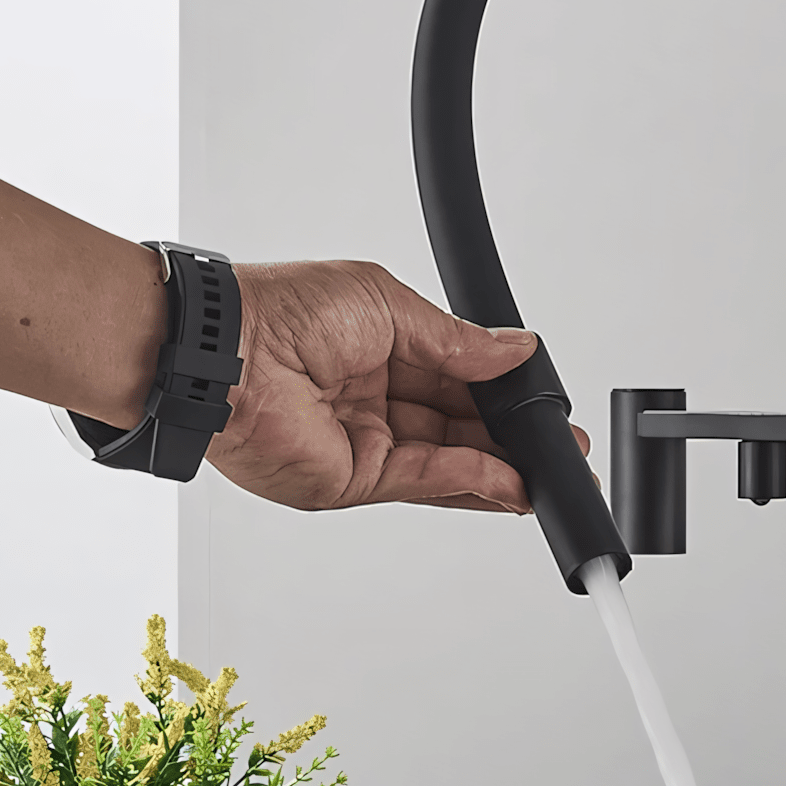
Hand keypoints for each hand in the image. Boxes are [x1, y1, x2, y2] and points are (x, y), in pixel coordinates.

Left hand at [206, 260, 582, 512]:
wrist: (225, 351)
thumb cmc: (282, 309)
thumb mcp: (390, 304)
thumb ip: (458, 340)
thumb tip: (515, 349)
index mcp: (377, 347)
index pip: (456, 377)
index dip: (502, 392)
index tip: (542, 401)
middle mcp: (371, 397)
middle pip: (458, 426)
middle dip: (513, 438)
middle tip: (560, 446)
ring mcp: (362, 441)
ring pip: (448, 461)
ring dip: (502, 468)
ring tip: (550, 472)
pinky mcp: (351, 479)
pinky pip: (424, 482)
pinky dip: (471, 481)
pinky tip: (509, 478)